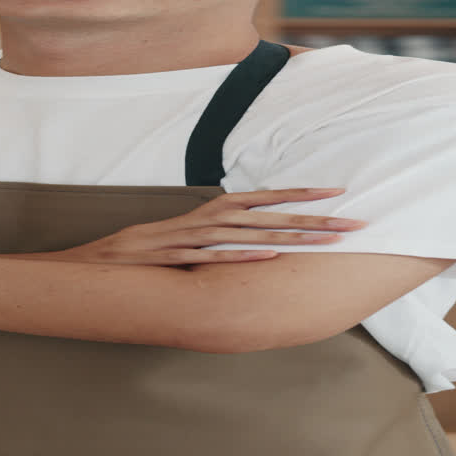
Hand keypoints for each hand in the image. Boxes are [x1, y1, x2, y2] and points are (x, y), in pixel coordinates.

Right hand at [42, 188, 366, 265]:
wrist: (100, 262)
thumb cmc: (144, 255)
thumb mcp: (185, 240)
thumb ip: (216, 238)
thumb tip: (252, 240)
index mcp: (209, 214)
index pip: (263, 199)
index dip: (300, 195)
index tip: (338, 193)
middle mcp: (205, 220)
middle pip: (267, 215)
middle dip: (313, 217)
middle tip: (356, 220)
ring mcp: (192, 238)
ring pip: (250, 233)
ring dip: (293, 235)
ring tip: (330, 240)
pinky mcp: (178, 256)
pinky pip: (217, 256)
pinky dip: (244, 255)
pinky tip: (274, 256)